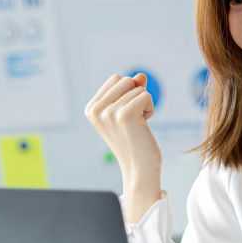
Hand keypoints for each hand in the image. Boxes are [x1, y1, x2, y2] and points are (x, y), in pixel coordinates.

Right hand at [83, 73, 162, 222]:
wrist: (139, 167)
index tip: (125, 115)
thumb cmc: (134, 138)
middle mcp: (95, 110)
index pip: (116, 78)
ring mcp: (109, 112)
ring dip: (144, 104)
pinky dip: (150, 108)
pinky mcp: (125, 115)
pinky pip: (146, 95)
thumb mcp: (128, 109)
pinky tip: (144, 126)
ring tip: (138, 125)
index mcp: (91, 108)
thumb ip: (132, 89)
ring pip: (138, 88)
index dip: (128, 93)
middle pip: (126, 79)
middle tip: (133, 120)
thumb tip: (141, 75)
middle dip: (136, 96)